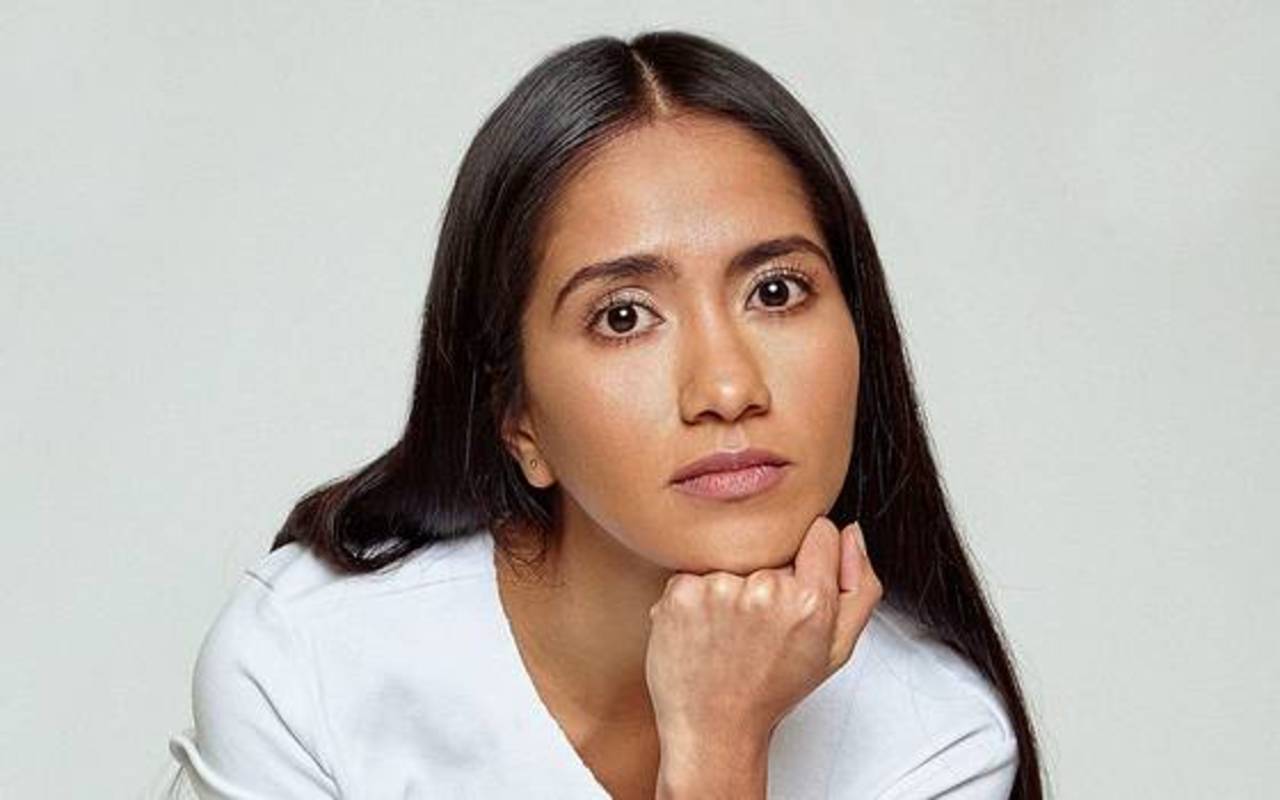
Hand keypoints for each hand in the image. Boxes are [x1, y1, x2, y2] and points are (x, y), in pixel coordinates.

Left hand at [644, 516, 882, 752]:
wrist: (714, 729)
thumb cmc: (772, 690)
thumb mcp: (835, 649)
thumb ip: (859, 586)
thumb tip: (852, 532)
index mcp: (811, 601)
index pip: (820, 533)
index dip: (811, 557)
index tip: (797, 586)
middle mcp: (766, 590)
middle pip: (773, 547)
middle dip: (769, 575)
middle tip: (759, 625)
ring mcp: (720, 590)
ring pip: (732, 560)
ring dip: (730, 587)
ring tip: (729, 631)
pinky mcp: (681, 593)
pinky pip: (693, 573)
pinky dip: (695, 597)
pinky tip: (702, 630)